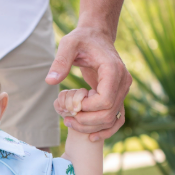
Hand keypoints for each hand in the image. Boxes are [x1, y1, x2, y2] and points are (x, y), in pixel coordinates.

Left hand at [46, 26, 131, 140]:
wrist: (96, 37)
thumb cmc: (82, 39)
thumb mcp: (68, 44)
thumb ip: (60, 61)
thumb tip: (50, 81)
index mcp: (113, 70)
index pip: (104, 100)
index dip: (86, 108)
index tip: (71, 104)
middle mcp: (123, 82)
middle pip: (108, 113)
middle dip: (85, 121)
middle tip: (66, 118)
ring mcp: (123, 90)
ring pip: (112, 119)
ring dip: (91, 127)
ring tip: (70, 122)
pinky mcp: (119, 96)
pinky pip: (117, 119)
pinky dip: (106, 130)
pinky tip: (91, 137)